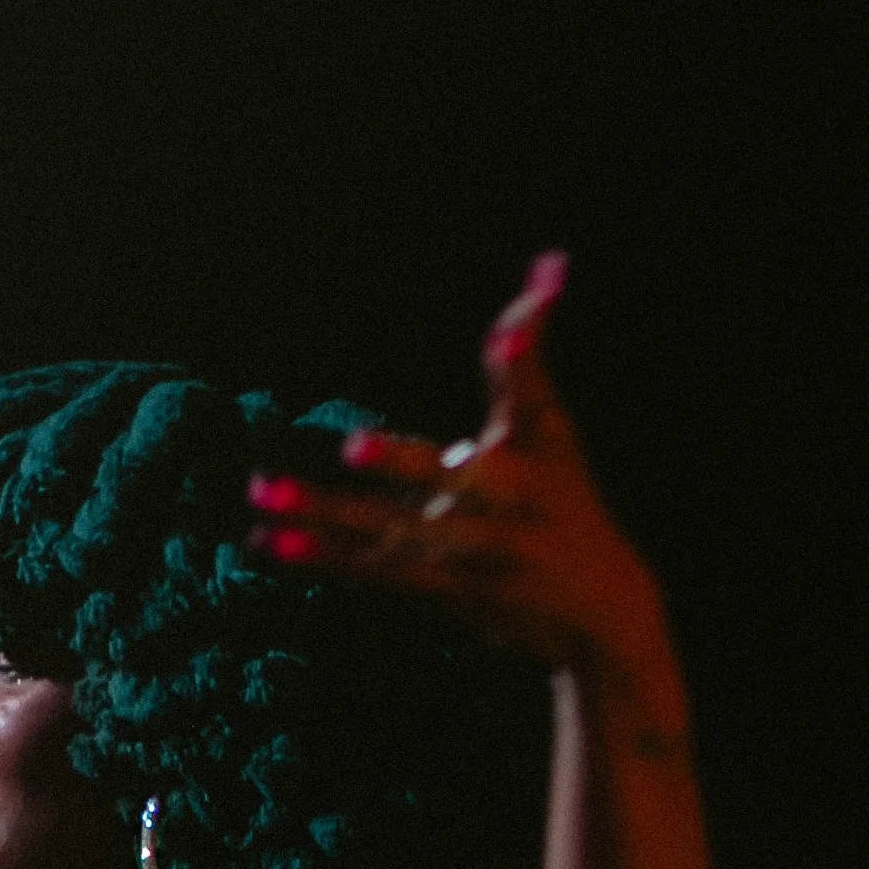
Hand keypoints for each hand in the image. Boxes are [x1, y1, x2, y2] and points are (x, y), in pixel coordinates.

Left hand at [247, 254, 665, 675]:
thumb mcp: (554, 427)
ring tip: (266, 496)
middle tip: (354, 447)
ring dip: (330, 517)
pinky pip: (381, 572)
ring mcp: (478, 552)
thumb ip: (529, 353)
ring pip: (397, 531)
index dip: (520, 362)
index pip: (528, 393)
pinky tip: (271, 544)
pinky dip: (327, 558)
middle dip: (403, 466)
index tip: (510, 338)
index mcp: (534, 449)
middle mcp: (509, 501)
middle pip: (452, 480)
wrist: (601, 609)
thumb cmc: (567, 498)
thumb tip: (551, 259)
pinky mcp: (451, 590)